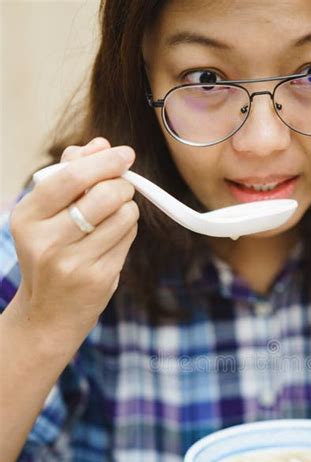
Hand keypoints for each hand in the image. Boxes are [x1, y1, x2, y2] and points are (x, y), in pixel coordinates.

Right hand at [9, 137, 137, 351]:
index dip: (103, 161)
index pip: (69, 177)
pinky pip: (128, 238)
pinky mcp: (100, 279)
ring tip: (115, 215)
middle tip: (122, 187)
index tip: (124, 154)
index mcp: (27, 218)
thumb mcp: (45, 216)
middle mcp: (48, 242)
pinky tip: (113, 237)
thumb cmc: (50, 254)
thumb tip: (101, 143)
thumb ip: (69, 176)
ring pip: (123, 215)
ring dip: (127, 208)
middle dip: (121, 184)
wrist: (49, 313)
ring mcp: (74, 263)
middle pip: (104, 195)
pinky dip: (127, 230)